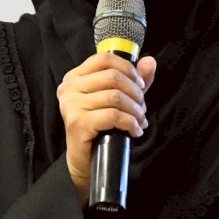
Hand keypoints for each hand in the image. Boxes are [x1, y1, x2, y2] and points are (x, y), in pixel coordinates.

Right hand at [56, 51, 157, 192]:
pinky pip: (113, 116)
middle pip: (112, 77)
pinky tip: (135, 131)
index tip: (141, 85)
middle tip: (142, 109)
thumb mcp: (117, 99)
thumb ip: (132, 80)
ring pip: (115, 97)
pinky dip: (130, 123)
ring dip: (135, 110)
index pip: (104, 59)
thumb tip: (150, 62)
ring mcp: (71, 105)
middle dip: (135, 93)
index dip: (128, 69)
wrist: (85, 160)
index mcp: (75, 77)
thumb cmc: (100, 127)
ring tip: (140, 121)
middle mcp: (69, 88)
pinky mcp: (78, 123)